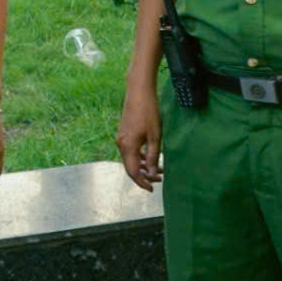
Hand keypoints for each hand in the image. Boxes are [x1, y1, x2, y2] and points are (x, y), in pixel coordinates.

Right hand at [115, 77, 162, 191]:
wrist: (139, 91)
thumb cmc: (149, 112)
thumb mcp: (155, 136)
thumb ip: (153, 156)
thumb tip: (151, 173)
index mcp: (128, 146)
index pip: (133, 172)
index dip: (142, 182)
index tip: (153, 189)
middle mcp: (121, 144)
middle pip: (131, 167)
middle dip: (144, 175)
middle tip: (160, 179)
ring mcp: (121, 138)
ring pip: (131, 159)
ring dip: (144, 166)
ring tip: (160, 169)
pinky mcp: (124, 133)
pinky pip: (130, 150)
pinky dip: (140, 157)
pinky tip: (151, 156)